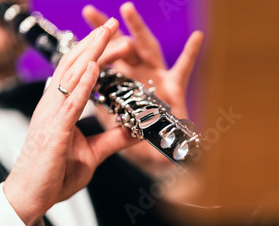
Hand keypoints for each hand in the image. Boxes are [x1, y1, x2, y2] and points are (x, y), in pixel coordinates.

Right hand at [4, 19, 136, 225]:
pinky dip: (83, 83)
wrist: (33, 196)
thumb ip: (114, 139)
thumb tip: (136, 130)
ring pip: (72, 76)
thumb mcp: (93, 154)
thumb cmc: (55, 174)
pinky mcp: (53, 131)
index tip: (114, 40)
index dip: (95, 54)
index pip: (78, 73)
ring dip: (92, 54)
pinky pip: (70, 102)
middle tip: (114, 25)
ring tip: (108, 34)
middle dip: (95, 44)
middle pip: (75, 66)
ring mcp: (51, 116)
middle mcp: (53, 106)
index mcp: (60, 108)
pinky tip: (93, 67)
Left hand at [82, 2, 203, 166]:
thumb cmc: (139, 140)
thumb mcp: (115, 122)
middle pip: (122, 46)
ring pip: (147, 48)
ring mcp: (157, 78)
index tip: (81, 20)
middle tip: (89, 12)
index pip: (106, 57)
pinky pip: (183, 69)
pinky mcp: (174, 88)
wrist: (159, 157)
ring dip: (137, 28)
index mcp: (124, 80)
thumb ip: (103, 106)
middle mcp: (140, 74)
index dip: (93, 41)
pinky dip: (191, 53)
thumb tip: (85, 92)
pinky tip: (197, 37)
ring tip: (126, 10)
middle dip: (106, 30)